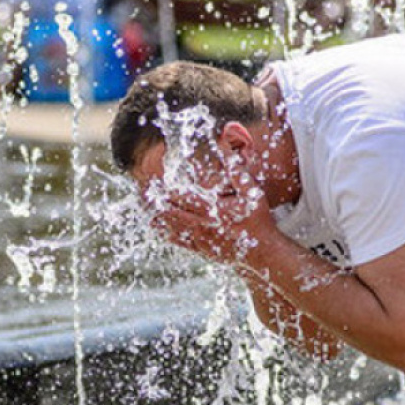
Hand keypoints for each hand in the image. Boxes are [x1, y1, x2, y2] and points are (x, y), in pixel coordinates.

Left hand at [148, 160, 274, 266]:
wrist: (262, 253)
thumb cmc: (258, 221)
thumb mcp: (253, 194)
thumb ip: (238, 173)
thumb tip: (227, 151)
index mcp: (214, 210)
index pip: (183, 198)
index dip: (167, 190)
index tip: (155, 182)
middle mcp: (203, 225)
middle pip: (171, 213)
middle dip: (156, 203)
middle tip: (142, 192)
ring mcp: (200, 239)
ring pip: (171, 228)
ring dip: (156, 217)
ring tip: (143, 207)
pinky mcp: (201, 250)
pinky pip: (178, 241)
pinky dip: (164, 232)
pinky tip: (155, 226)